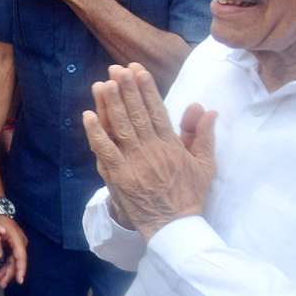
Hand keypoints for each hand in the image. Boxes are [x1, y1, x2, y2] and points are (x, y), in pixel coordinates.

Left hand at [0, 215, 27, 287]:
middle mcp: (20, 244)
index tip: (19, 280)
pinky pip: (10, 258)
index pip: (20, 257)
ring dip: (5, 272)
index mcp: (17, 240)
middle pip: (16, 262)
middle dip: (8, 274)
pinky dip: (4, 266)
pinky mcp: (13, 246)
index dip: (20, 269)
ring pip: (12, 262)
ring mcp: (17, 245)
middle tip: (0, 284)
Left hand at [83, 63, 217, 241]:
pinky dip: (96, 133)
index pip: (158, 110)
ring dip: (110, 105)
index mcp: (172, 145)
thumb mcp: (204, 165)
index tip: (138, 70)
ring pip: (121, 128)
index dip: (147, 89)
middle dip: (127, 89)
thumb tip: (207, 109)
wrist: (175, 227)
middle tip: (117, 68)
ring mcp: (135, 163)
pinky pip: (105, 151)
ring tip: (102, 83)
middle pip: (137, 114)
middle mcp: (153, 150)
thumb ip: (203, 135)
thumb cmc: (189, 195)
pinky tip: (87, 115)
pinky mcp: (119, 177)